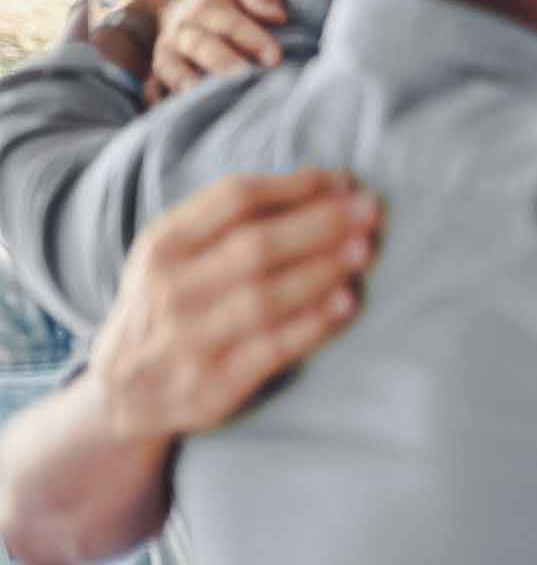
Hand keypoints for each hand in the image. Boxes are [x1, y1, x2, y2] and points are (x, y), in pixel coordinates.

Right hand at [88, 170, 380, 441]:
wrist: (128, 392)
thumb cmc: (175, 303)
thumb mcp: (180, 253)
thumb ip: (239, 217)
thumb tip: (332, 182)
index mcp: (164, 246)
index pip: (235, 200)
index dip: (296, 186)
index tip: (343, 182)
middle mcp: (171, 291)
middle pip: (256, 246)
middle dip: (321, 224)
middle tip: (372, 210)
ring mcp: (189, 341)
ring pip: (265, 297)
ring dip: (323, 270)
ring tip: (366, 249)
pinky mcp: (213, 386)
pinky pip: (272, 349)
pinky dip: (313, 324)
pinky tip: (348, 302)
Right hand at [149, 0, 290, 102]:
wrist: (180, 8)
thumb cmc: (225, 4)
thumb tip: (278, 15)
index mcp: (206, 7)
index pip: (230, 23)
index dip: (253, 40)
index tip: (275, 59)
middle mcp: (182, 30)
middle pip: (200, 45)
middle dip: (222, 62)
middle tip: (245, 78)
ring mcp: (166, 53)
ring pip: (172, 68)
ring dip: (189, 83)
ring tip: (210, 99)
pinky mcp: (157, 74)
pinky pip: (153, 87)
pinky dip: (160, 99)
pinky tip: (177, 112)